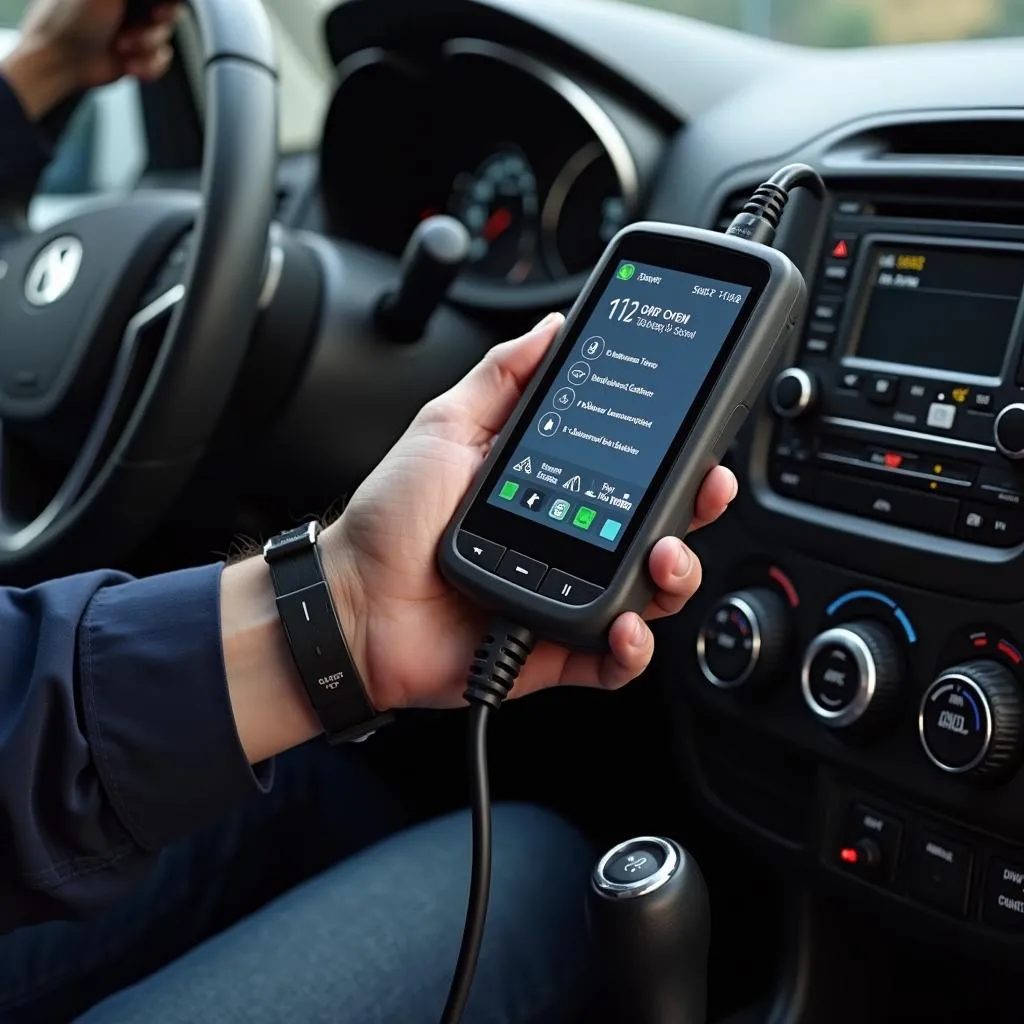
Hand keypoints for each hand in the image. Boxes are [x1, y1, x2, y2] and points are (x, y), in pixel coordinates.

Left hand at [1, 0, 178, 118]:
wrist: (61, 61)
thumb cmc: (71, 21)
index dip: (165, 4)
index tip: (157, 11)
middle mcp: (127, 6)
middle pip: (168, 14)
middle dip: (155, 28)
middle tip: (142, 28)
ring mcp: (133, 31)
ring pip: (165, 40)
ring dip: (146, 49)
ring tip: (122, 48)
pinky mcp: (136, 56)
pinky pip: (160, 62)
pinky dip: (148, 67)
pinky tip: (129, 65)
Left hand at [325, 313, 737, 710]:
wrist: (350, 600)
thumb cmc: (391, 518)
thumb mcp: (446, 427)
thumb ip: (501, 376)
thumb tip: (552, 326)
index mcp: (555, 489)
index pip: (633, 472)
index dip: (674, 459)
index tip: (698, 440)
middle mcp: (570, 542)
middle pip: (658, 531)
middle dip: (694, 513)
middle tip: (703, 492)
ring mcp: (566, 596)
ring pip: (650, 594)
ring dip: (674, 577)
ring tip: (663, 558)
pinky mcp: (555, 649)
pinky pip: (612, 660)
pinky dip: (631, 649)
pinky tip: (625, 627)